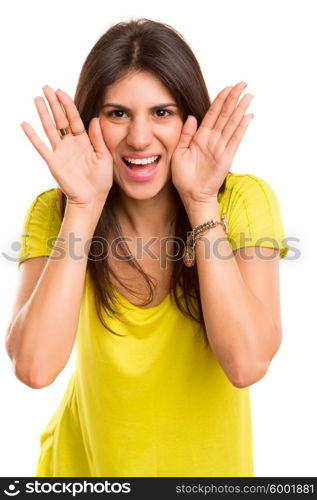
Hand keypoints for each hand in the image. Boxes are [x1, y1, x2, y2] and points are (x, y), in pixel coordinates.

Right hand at [21, 86, 113, 206]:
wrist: (92, 198)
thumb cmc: (101, 180)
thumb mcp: (104, 156)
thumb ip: (98, 138)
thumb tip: (94, 118)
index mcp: (84, 140)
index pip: (73, 118)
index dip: (67, 104)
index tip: (61, 91)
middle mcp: (70, 144)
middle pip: (59, 119)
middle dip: (53, 103)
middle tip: (46, 88)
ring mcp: (60, 152)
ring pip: (49, 128)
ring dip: (43, 113)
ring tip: (37, 98)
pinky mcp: (53, 162)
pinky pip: (41, 147)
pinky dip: (32, 136)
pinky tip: (25, 124)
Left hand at [171, 82, 253, 204]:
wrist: (191, 195)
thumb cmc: (183, 177)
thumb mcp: (178, 152)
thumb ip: (185, 135)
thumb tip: (192, 117)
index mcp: (200, 137)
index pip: (212, 114)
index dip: (220, 100)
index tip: (228, 87)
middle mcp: (212, 140)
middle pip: (225, 115)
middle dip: (233, 99)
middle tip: (243, 84)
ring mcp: (221, 148)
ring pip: (232, 124)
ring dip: (240, 109)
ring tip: (249, 95)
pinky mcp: (227, 157)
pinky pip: (235, 139)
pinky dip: (242, 127)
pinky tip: (248, 116)